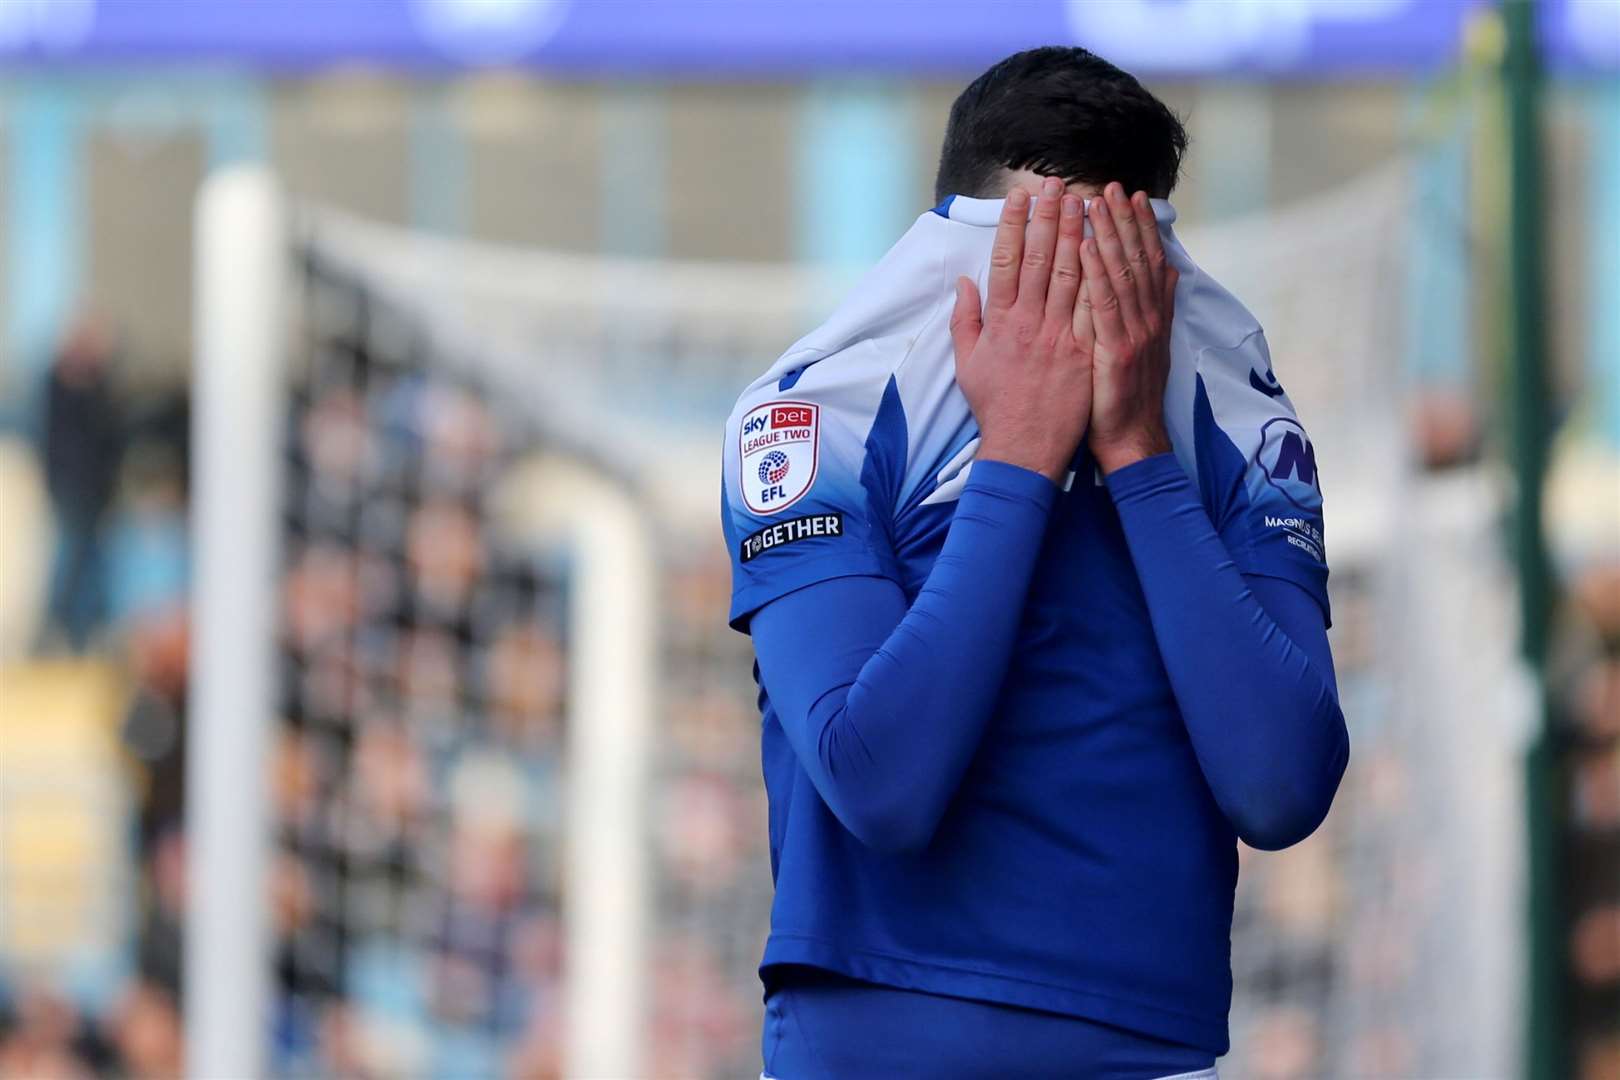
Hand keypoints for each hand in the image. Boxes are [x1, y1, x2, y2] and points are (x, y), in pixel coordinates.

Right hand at [949, 177, 1090, 483]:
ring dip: (1077, 234)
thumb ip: (965, 320)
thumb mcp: (967, 363)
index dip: (1012, 225)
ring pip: (1069, 274)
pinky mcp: (1082, 350)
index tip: (1019, 197)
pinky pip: (1093, 305)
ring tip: (1083, 201)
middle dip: (1048, 216)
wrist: (1024, 446)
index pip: (1004, 260)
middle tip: (1057, 184)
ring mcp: (1057, 335)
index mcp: (998, 322)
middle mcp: (1027, 322)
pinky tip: (1106, 247)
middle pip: (1038, 258)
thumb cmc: (996, 406)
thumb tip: (964, 283)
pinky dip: (1100, 274)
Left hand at [1078, 182, 1179, 474]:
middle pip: (1136, 258)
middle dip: (1125, 220)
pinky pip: (1102, 305)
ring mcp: (1134, 332)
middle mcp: (1146, 318)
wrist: (1130, 440)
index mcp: (1150, 316)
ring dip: (1109, 235)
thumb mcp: (1146, 346)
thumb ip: (1153, 308)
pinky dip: (1094, 273)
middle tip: (1114, 186)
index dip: (1141, 226)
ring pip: (1121, 273)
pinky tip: (1083, 247)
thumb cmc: (1125, 396)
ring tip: (1096, 202)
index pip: (1146, 260)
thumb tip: (1168, 270)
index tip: (1132, 195)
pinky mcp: (1116, 350)